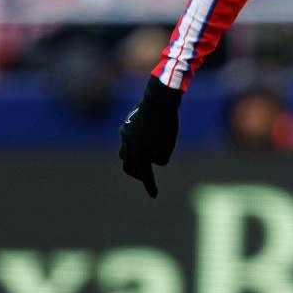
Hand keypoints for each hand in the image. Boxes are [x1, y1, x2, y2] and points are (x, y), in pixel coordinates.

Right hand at [118, 77, 181, 198]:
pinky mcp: (126, 126)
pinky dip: (133, 146)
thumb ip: (161, 158)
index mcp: (140, 153)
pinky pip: (127, 141)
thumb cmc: (167, 123)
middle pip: (129, 167)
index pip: (145, 175)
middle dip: (138, 174)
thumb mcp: (169, 144)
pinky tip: (143, 143)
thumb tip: (153, 160)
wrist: (159, 98)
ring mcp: (125, 135)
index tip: (154, 195)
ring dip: (132, 160)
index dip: (150, 186)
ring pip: (124, 154)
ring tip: (144, 160)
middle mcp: (129, 145)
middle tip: (147, 177)